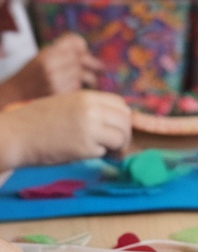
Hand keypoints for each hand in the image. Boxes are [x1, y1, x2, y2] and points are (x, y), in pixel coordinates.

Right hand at [0, 91, 131, 167]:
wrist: (17, 134)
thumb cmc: (38, 122)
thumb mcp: (66, 104)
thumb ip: (90, 108)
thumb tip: (115, 120)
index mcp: (86, 96)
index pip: (120, 104)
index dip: (122, 118)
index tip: (116, 128)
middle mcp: (91, 109)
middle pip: (125, 120)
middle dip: (124, 134)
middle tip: (116, 145)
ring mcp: (89, 127)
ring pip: (121, 137)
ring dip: (117, 146)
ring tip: (105, 151)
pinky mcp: (84, 147)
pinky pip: (105, 151)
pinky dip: (101, 155)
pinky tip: (87, 153)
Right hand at [1, 35, 101, 100]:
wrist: (17, 94)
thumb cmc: (34, 73)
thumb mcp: (44, 55)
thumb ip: (63, 48)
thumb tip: (85, 46)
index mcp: (47, 54)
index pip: (74, 44)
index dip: (83, 47)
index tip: (87, 51)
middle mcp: (50, 67)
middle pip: (80, 60)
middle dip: (92, 63)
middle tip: (100, 67)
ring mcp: (55, 83)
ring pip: (81, 75)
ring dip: (87, 77)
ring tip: (91, 79)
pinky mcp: (59, 97)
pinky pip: (78, 89)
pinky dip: (79, 88)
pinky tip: (75, 89)